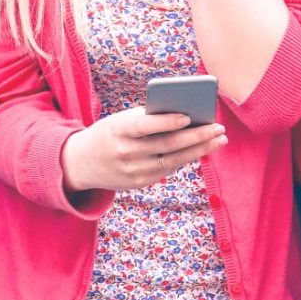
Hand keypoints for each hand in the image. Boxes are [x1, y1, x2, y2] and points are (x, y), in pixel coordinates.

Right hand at [61, 108, 226, 193]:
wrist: (81, 163)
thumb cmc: (109, 134)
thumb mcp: (120, 122)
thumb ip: (147, 119)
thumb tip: (187, 117)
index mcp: (118, 130)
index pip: (146, 126)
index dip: (167, 122)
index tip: (189, 116)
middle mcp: (126, 152)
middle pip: (168, 145)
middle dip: (198, 136)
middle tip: (219, 128)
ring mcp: (134, 171)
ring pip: (174, 160)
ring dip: (200, 150)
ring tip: (219, 140)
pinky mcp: (139, 183)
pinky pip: (168, 169)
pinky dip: (186, 158)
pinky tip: (202, 150)